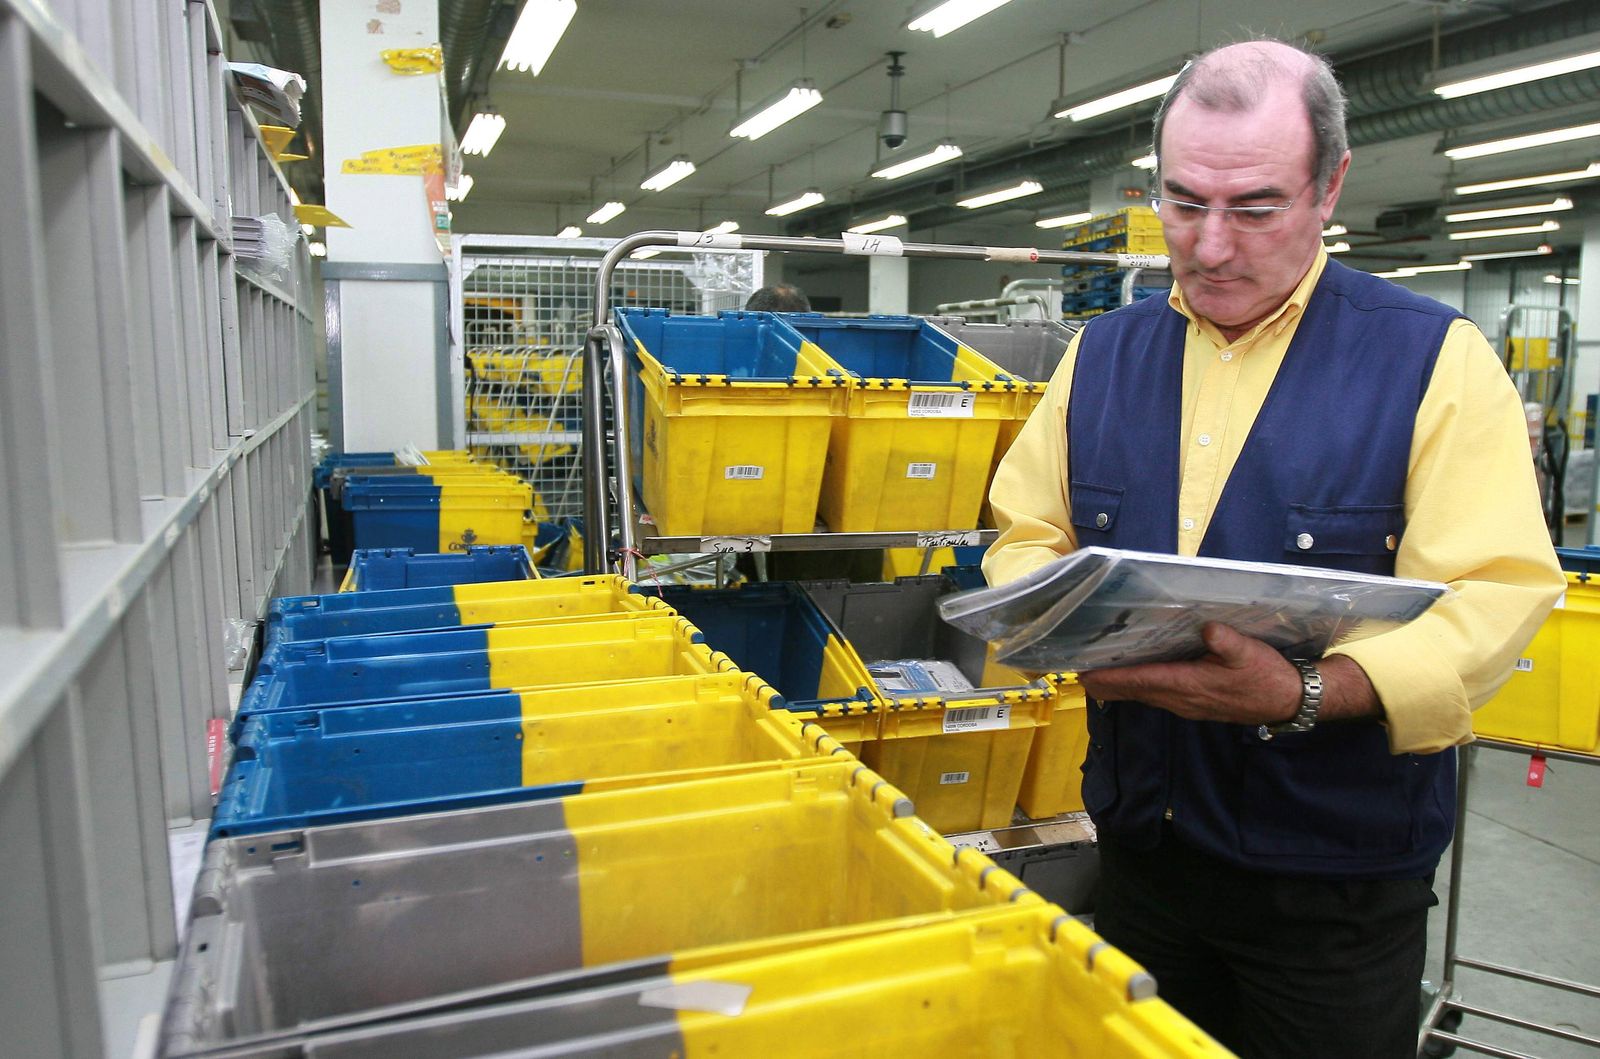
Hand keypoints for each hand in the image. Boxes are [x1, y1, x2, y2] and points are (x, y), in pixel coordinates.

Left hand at [1077, 623, 1301, 725]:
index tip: (1085, 672)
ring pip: (1143, 695)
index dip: (1112, 677)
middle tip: (1076, 670)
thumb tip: (1209, 628)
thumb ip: (1228, 642)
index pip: (1141, 680)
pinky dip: (1138, 686)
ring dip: (1119, 685)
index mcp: (1189, 684)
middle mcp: (1181, 699)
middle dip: (1106, 683)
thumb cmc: (1267, 676)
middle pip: (1134, 691)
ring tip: (1094, 671)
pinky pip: (1157, 696)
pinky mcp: (1193, 704)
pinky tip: (1132, 676)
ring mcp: (1186, 705)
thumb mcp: (1251, 654)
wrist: (1289, 701)